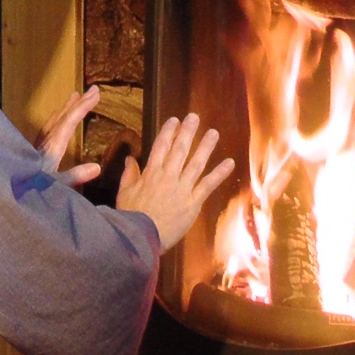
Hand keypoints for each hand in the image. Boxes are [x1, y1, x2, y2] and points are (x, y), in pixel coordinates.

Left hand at [33, 86, 102, 186]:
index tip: (95, 93)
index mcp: (52, 148)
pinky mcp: (31, 150)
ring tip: (74, 97)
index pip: (69, 122)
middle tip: (92, 90)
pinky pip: (46, 128)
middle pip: (63, 117)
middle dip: (78, 103)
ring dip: (66, 108)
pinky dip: (55, 119)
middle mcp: (45, 142)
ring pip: (54, 120)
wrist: (5, 188)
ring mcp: (37, 145)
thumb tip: (97, 167)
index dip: (83, 107)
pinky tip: (55, 121)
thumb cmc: (29, 191)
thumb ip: (75, 176)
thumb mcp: (55, 187)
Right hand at [116, 113, 235, 251]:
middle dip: (187, 132)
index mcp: (150, 173)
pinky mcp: (192, 202)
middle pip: (179, 150)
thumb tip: (130, 158)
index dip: (168, 132)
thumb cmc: (130, 217)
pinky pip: (207, 185)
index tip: (175, 120)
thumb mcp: (124, 193)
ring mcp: (182, 189)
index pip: (160, 147)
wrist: (140, 237)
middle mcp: (168, 176)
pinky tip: (229, 163)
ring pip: (196, 163)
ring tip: (214, 133)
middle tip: (194, 117)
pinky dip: (219, 173)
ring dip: (205, 147)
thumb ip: (129, 174)